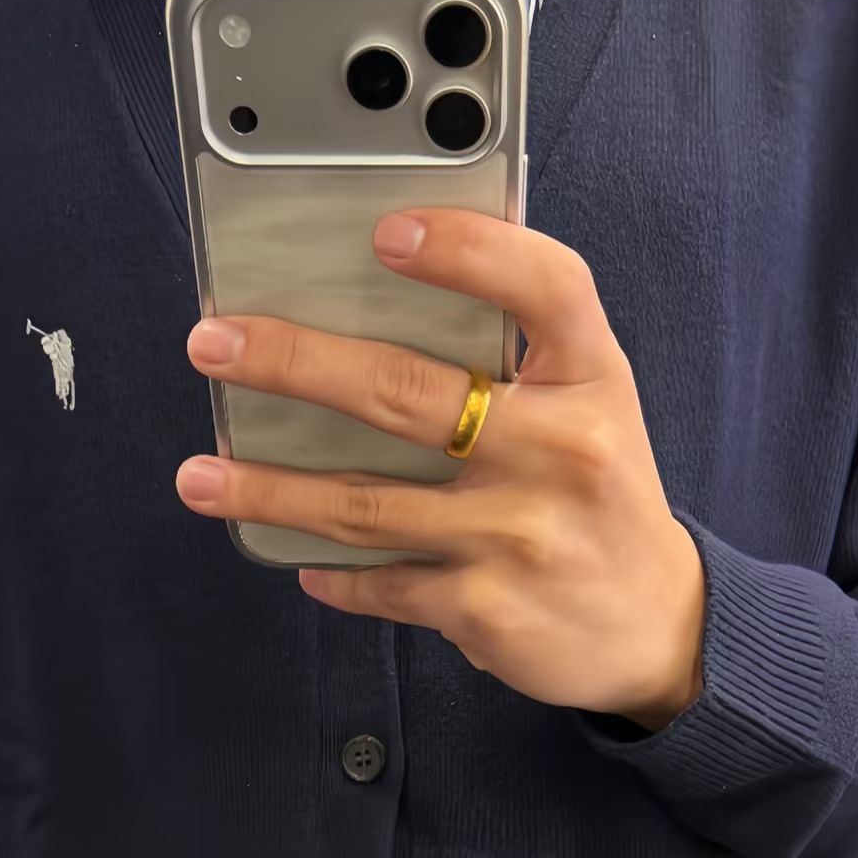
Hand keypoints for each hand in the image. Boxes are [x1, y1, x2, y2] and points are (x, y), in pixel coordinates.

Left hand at [176, 210, 705, 728]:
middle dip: (297, 364)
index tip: (387, 231)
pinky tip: (294, 559)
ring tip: (202, 476)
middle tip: (214, 344)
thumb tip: (384, 298)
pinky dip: (330, 571)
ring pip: (368, 503)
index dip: (469, 251)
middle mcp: (561, 452)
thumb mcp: (593, 406)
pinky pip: (382, 581)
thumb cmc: (600, 494)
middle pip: (410, 394)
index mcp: (592, 380)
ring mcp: (518, 535)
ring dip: (272, 490)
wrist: (655, 625)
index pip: (545, 288)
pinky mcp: (485, 607)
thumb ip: (521, 355)